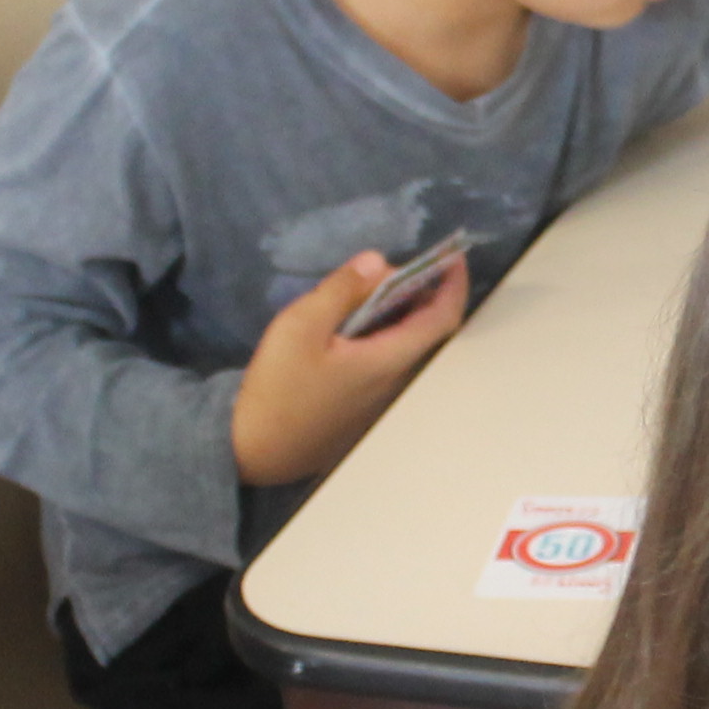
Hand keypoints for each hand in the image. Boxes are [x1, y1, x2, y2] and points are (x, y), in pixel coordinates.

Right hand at [228, 249, 470, 484]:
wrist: (254, 451)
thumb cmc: (278, 388)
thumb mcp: (300, 326)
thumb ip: (340, 290)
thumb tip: (377, 260)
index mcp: (388, 360)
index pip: (441, 319)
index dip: (453, 285)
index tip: (452, 256)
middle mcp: (395, 381)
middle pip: (427, 331)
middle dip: (425, 292)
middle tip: (405, 263)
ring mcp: (380, 396)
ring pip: (406, 345)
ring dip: (403, 311)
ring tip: (379, 283)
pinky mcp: (362, 403)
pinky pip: (387, 357)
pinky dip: (385, 330)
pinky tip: (358, 318)